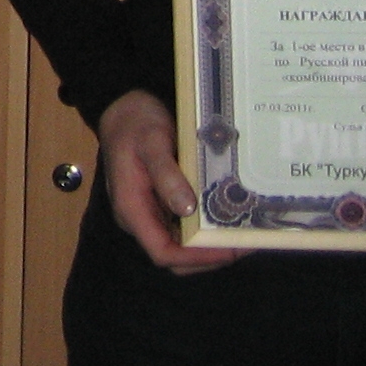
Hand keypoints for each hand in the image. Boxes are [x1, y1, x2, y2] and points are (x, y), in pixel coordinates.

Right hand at [95, 88, 238, 273]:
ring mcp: (149, 212)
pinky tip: (226, 217)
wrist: (123, 107)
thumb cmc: (136, 123)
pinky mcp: (160, 204)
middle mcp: (139, 217)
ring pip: (181, 245)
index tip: (227, 248)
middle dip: (208, 256)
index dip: (196, 257)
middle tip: (242, 241)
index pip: (162, 252)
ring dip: (209, 245)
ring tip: (240, 231)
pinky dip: (205, 228)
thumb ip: (166, 175)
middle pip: (174, 257)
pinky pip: (183, 228)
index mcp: (131, 208)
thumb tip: (187, 209)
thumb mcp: (152, 142)